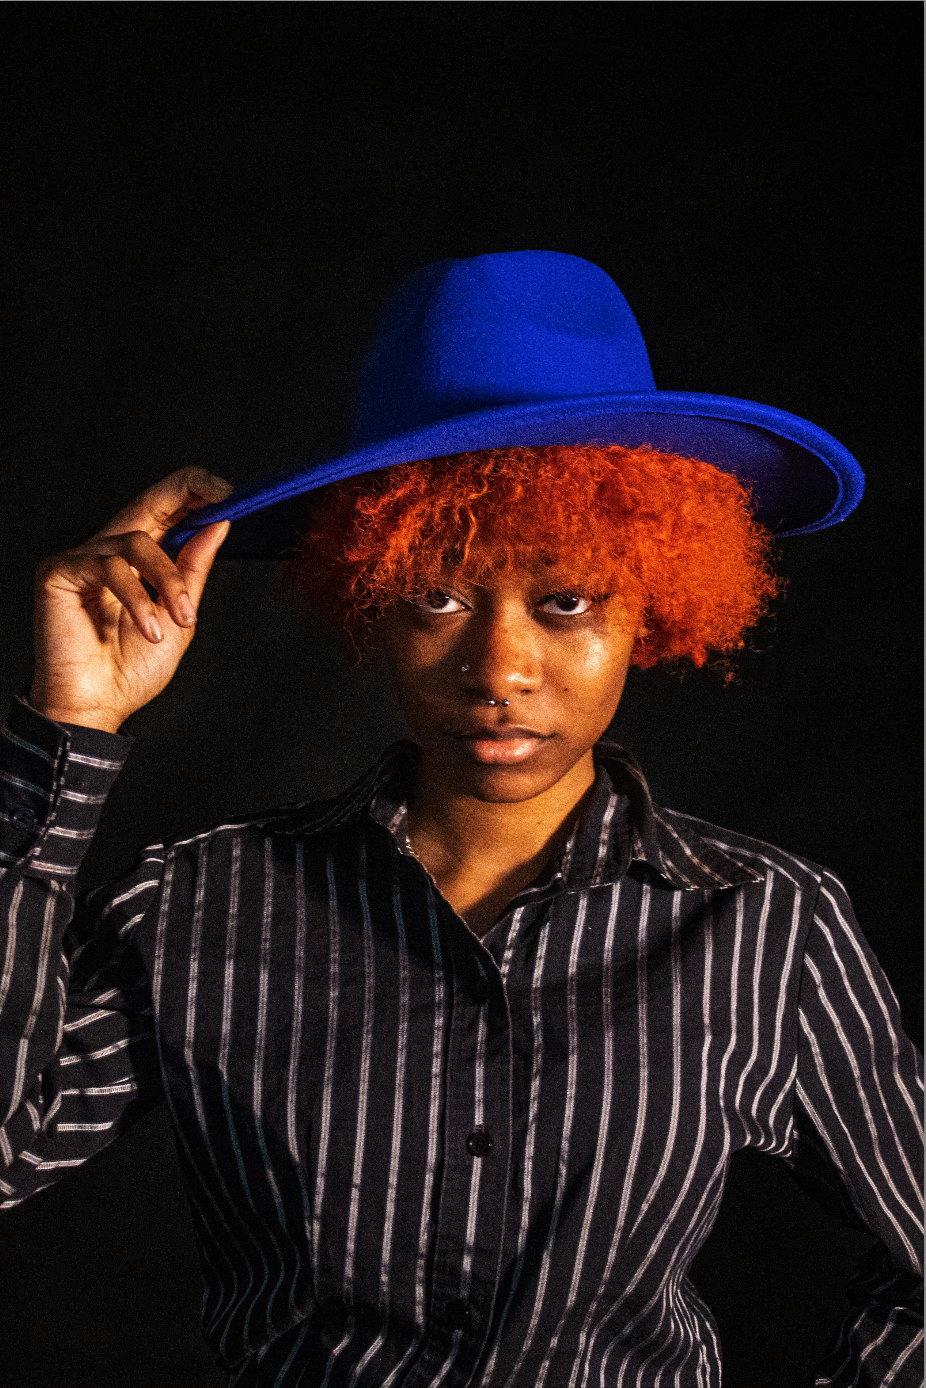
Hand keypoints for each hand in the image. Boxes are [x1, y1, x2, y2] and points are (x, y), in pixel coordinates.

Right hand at [30, 467, 233, 732]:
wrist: (99, 705)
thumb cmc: (131, 668)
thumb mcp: (179, 614)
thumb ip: (193, 569)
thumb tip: (218, 524)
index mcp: (138, 559)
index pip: (165, 509)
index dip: (195, 492)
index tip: (230, 493)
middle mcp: (109, 550)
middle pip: (148, 501)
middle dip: (188, 492)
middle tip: (222, 497)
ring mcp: (82, 559)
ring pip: (137, 542)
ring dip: (169, 582)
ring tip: (180, 621)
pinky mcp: (59, 572)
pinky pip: (109, 567)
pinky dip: (137, 599)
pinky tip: (149, 630)